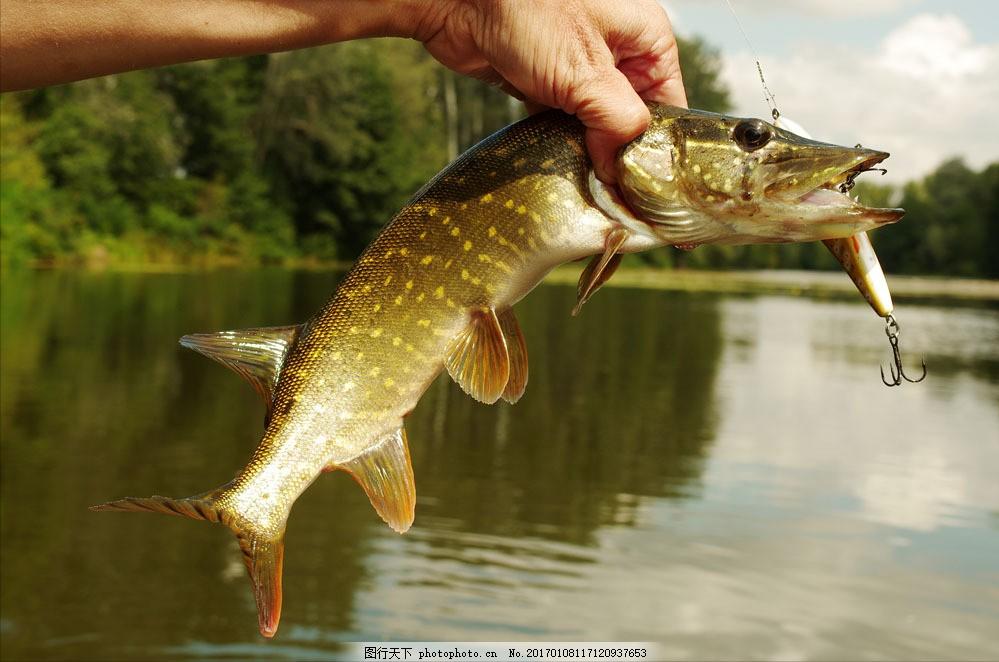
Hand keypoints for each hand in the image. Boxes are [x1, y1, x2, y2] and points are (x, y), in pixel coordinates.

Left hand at [415, 0, 686, 182]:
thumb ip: (616, 124)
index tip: (651, 192)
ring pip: (596, 127)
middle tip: (616, 199)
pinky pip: (563, 125)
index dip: (659, 151)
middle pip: (631, 121)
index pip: (668, 107)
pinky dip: (560, 145)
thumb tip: (621, 170)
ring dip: (588, 155)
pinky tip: (560, 169)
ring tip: (589, 190)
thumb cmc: (526, 12)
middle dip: (620, 157)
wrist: (456, 0)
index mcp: (645, 39)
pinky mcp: (545, 83)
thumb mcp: (585, 72)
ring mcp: (579, 69)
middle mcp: (617, 53)